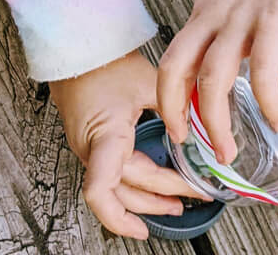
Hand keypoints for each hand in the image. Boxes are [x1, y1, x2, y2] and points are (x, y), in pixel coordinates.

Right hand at [49, 48, 211, 239]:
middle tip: (191, 198)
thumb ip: (175, 107)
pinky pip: (109, 173)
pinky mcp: (90, 139)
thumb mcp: (148, 82)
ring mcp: (87, 146)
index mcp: (104, 137)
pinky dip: (132, 184)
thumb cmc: (103, 60)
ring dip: (146, 197)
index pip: (101, 192)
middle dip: (158, 202)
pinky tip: (149, 183)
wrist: (76, 46)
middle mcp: (91, 148)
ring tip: (173, 201)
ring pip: (116, 187)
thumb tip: (201, 126)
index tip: (145, 231)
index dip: (121, 220)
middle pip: (123, 191)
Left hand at [157, 0, 277, 161]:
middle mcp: (214, 14)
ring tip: (229, 151)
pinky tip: (277, 121)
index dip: (168, 97)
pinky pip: (261, 69)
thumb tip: (254, 74)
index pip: (173, 58)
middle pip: (177, 68)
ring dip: (216, 122)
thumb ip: (240, 35)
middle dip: (176, 113)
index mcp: (205, 12)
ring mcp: (240, 17)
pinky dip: (266, 101)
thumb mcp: (243, 5)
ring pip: (212, 78)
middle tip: (190, 145)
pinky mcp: (272, 19)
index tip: (177, 128)